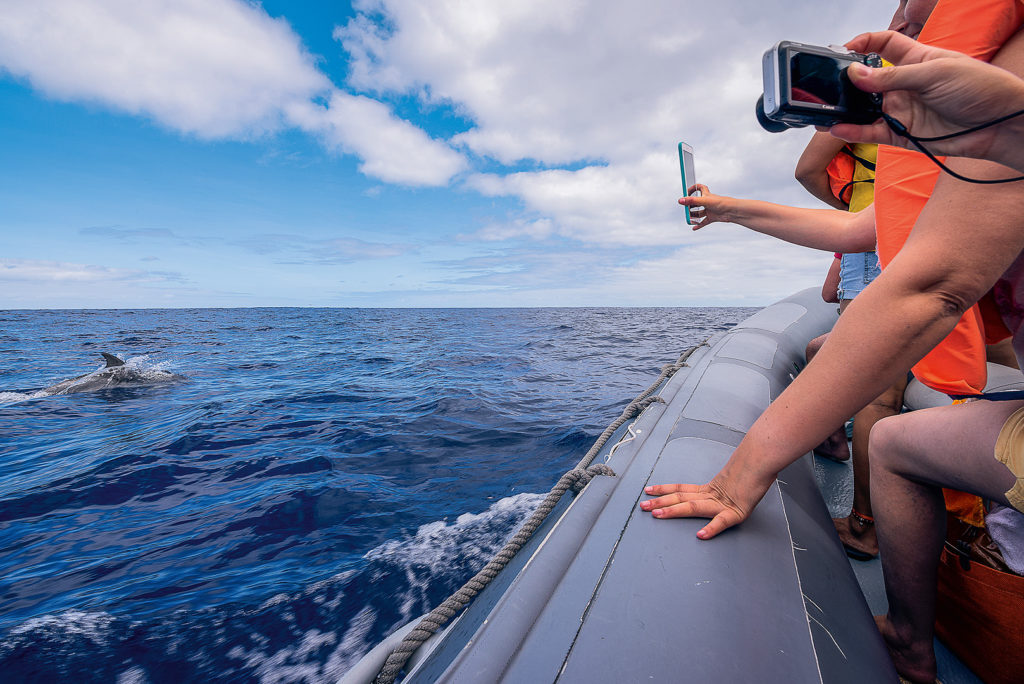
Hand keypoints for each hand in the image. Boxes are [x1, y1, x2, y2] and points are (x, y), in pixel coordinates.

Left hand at [639, 468, 772, 538]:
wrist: (764, 458)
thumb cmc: (753, 467)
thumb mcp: (734, 478)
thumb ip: (725, 486)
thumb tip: (720, 489)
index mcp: (711, 489)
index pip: (681, 489)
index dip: (664, 490)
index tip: (648, 490)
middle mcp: (713, 495)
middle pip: (681, 498)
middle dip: (660, 502)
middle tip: (643, 506)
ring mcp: (724, 504)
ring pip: (694, 507)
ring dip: (674, 511)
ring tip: (659, 515)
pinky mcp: (738, 512)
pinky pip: (722, 521)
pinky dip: (711, 528)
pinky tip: (700, 535)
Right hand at [679, 184, 731, 229]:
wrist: (732, 211)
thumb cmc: (722, 203)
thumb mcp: (704, 201)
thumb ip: (692, 201)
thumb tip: (680, 200)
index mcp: (707, 195)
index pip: (699, 188)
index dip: (693, 188)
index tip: (687, 192)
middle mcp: (708, 202)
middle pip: (696, 203)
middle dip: (690, 206)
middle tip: (686, 209)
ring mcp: (710, 210)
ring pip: (699, 213)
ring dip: (693, 216)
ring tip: (689, 219)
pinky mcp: (712, 217)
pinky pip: (704, 222)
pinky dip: (699, 225)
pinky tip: (694, 227)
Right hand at [828, 31, 1023, 166]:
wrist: (1000, 124)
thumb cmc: (978, 87)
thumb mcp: (935, 73)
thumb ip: (893, 77)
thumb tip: (854, 76)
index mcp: (916, 59)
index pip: (884, 45)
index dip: (864, 43)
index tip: (844, 49)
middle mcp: (905, 85)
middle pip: (867, 81)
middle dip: (846, 83)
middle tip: (825, 85)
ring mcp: (902, 110)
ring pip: (864, 110)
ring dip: (844, 111)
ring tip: (823, 112)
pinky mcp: (902, 134)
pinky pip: (871, 133)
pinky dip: (853, 132)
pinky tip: (838, 129)